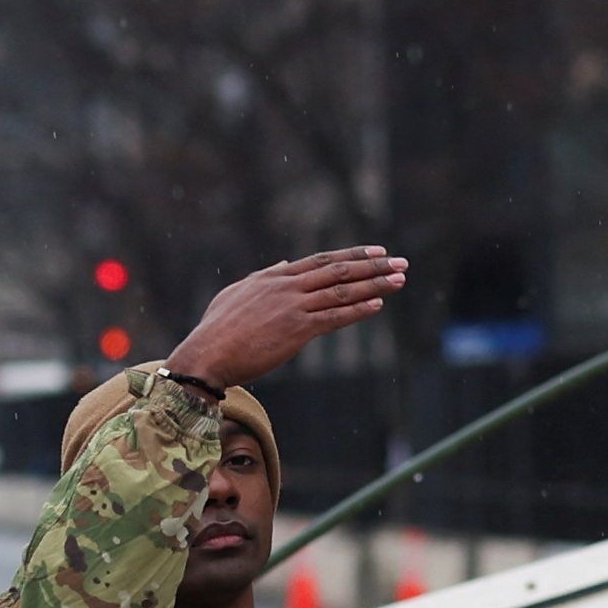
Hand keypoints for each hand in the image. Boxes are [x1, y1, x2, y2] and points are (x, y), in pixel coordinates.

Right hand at [171, 246, 406, 391]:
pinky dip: (358, 310)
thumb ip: (263, 277)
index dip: (352, 256)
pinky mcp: (296, 330)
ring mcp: (293, 306)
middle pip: (338, 271)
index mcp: (275, 277)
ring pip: (342, 291)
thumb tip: (284, 264)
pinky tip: (378, 305)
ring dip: (374, 285)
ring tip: (399, 280)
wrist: (207, 354)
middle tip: (400, 261)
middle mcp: (287, 287)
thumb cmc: (216, 329)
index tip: (376, 253)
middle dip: (373, 266)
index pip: (321, 261)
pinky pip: (334, 317)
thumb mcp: (237, 294)